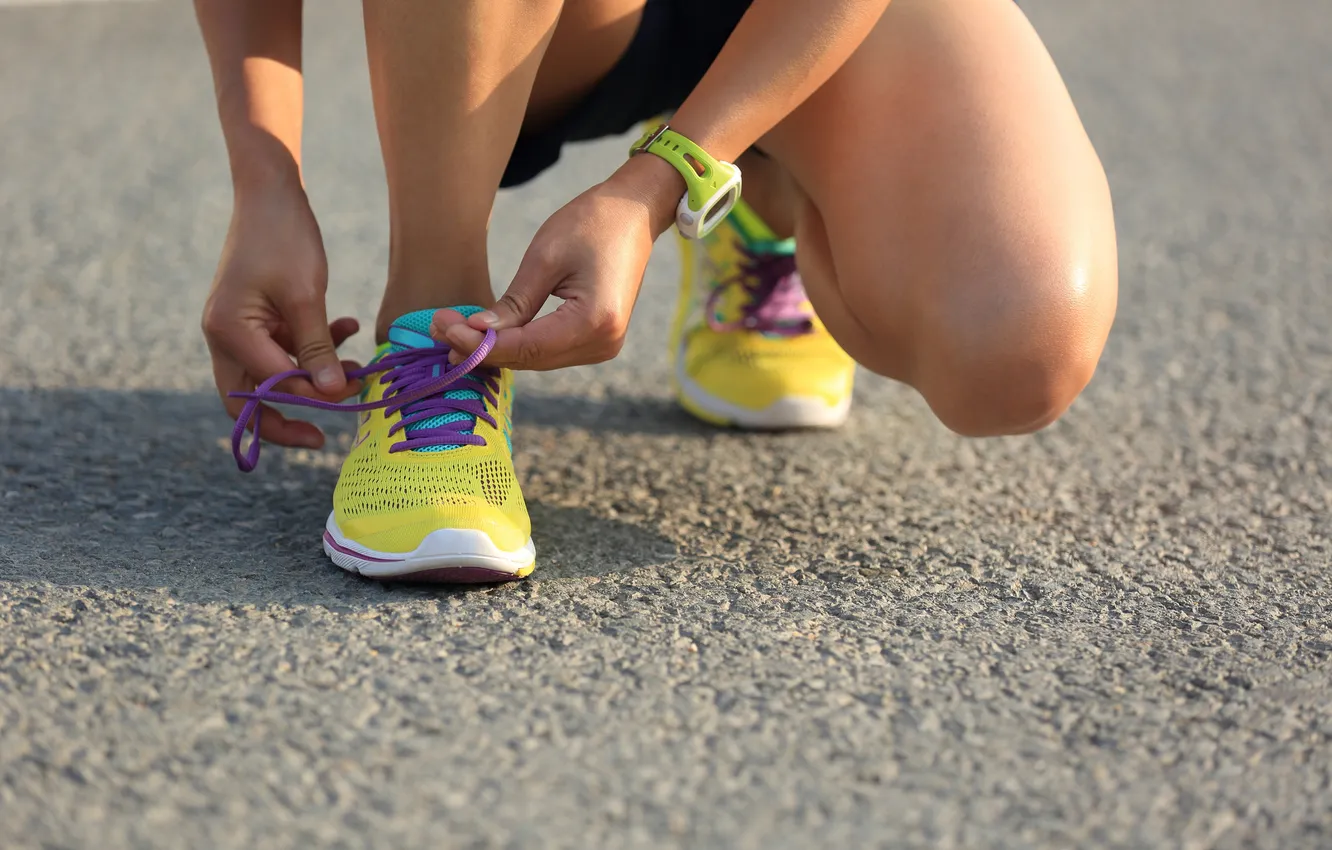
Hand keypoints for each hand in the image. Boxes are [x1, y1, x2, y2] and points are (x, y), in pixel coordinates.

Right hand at [201, 185, 360, 448]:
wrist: (271, 191)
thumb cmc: (285, 237)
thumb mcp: (307, 297)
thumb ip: (317, 349)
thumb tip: (333, 396)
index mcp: (229, 332)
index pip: (267, 388)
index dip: (307, 401)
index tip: (346, 405)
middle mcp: (223, 335)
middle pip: (249, 398)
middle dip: (288, 417)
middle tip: (323, 438)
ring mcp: (237, 327)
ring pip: (273, 373)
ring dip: (313, 374)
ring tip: (354, 368)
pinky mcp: (255, 317)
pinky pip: (282, 348)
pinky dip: (313, 346)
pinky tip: (346, 330)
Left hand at [431, 155, 681, 369]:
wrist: (635, 214)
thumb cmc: (592, 223)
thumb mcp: (544, 257)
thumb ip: (513, 303)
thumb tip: (475, 332)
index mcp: (593, 321)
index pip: (526, 347)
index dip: (480, 343)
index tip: (442, 328)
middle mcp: (602, 344)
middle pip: (530, 359)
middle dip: (481, 347)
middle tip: (437, 328)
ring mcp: (602, 347)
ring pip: (536, 360)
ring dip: (495, 348)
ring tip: (453, 331)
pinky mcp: (596, 342)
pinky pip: (548, 352)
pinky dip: (517, 345)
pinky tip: (486, 334)